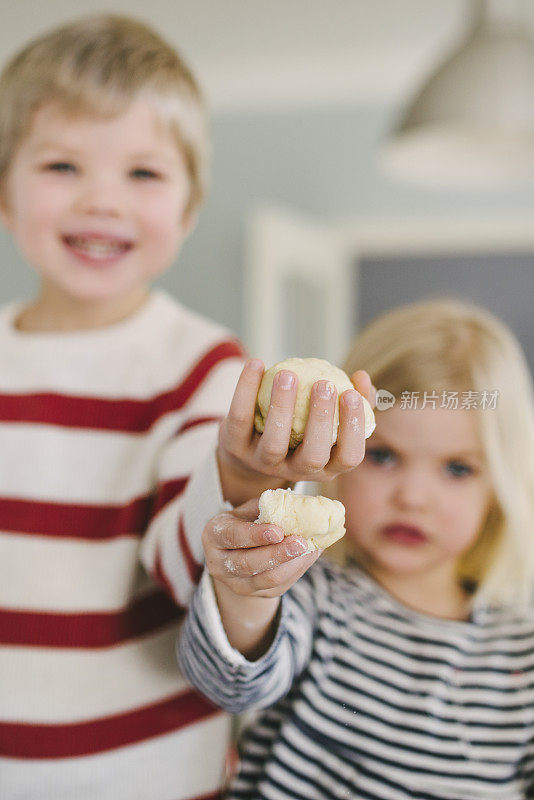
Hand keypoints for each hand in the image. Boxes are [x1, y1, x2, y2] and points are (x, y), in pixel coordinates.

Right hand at [203, 499, 319, 598]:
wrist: (239, 551)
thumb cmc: (246, 521)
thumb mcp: (248, 510)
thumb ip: (266, 507)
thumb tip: (296, 505)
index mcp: (214, 535)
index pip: (232, 536)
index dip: (255, 535)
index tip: (278, 531)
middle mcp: (219, 563)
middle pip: (248, 564)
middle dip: (277, 554)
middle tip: (300, 543)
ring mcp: (237, 583)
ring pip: (266, 579)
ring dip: (292, 564)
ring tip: (311, 548)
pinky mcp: (257, 594)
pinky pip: (280, 585)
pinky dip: (298, 570)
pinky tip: (311, 555)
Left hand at [218, 359, 374, 504]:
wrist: (248, 448)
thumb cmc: (300, 429)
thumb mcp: (326, 419)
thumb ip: (351, 400)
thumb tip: (362, 378)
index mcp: (325, 467)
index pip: (348, 458)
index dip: (353, 429)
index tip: (351, 395)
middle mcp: (295, 471)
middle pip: (312, 457)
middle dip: (320, 420)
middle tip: (325, 385)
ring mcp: (263, 463)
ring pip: (274, 443)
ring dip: (282, 407)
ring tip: (289, 375)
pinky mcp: (235, 447)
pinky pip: (241, 418)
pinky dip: (246, 389)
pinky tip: (257, 363)